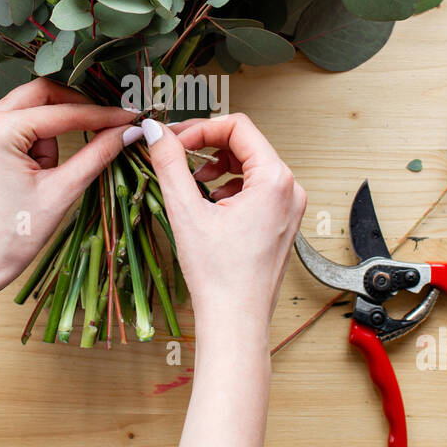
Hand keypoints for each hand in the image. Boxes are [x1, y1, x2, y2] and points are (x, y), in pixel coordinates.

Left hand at [0, 78, 134, 297]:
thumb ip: (98, 154)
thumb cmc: (15, 233)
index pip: (63, 112)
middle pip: (41, 94)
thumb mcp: (63, 191)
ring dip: (49, 130)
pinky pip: (12, 122)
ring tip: (46, 172)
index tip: (127, 118)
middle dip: (73, 110)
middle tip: (103, 126)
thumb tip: (128, 131)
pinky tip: (34, 169)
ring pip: (28, 107)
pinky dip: (31, 137)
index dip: (100, 114)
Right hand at [143, 113, 305, 356]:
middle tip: (176, 155)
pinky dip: (229, 188)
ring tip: (192, 185)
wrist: (235, 320)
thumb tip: (157, 132)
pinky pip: (256, 190)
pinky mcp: (282, 223)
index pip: (238, 126)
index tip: (174, 139)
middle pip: (245, 144)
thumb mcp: (186, 210)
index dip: (201, 128)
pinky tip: (208, 206)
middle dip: (207, 146)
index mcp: (275, 180)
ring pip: (250, 167)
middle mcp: (289, 190)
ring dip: (217, 167)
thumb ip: (170, 162)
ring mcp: (289, 208)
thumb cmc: (220, 277)